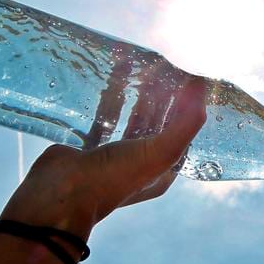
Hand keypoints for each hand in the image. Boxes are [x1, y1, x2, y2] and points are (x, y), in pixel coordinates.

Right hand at [0, 77, 206, 240]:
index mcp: (161, 171)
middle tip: (162, 70)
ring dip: (136, 97)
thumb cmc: (114, 177)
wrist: (61, 193)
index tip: (185, 81)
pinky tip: (111, 80)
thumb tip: (202, 88)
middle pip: (156, 125)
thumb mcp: (160, 152)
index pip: (181, 134)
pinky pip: (103, 118)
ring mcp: (114, 157)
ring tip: (139, 70)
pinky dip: (108, 100)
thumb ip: (186, 123)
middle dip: (161, 99)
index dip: (185, 108)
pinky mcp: (89, 148)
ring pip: (130, 120)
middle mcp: (140, 165)